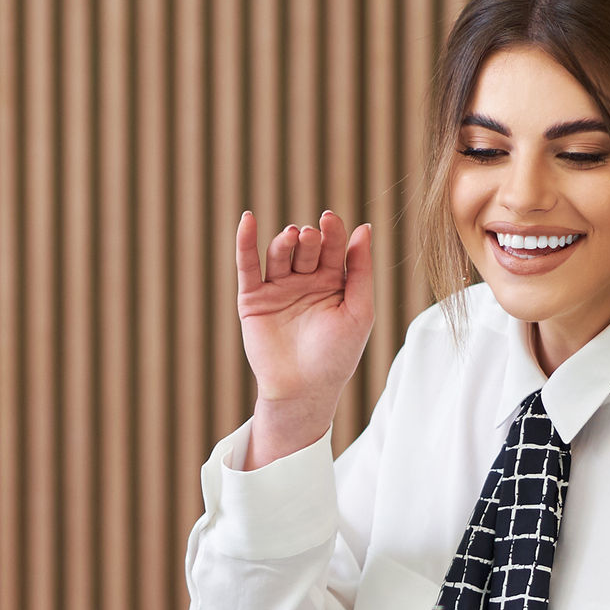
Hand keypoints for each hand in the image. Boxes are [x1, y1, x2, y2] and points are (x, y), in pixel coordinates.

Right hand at [233, 207, 374, 466]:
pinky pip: (247, 266)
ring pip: (279, 254)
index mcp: (333, 282)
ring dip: (285, 242)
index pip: (334, 247)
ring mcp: (278, 289)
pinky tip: (247, 220)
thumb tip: (364, 228)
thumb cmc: (337, 355)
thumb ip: (361, 270)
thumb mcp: (359, 311)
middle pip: (307, 248)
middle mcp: (305, 281)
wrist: (303, 389)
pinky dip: (245, 242)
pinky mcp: (253, 299)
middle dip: (309, 239)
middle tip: (309, 237)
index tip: (330, 219)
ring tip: (292, 237)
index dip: (333, 231)